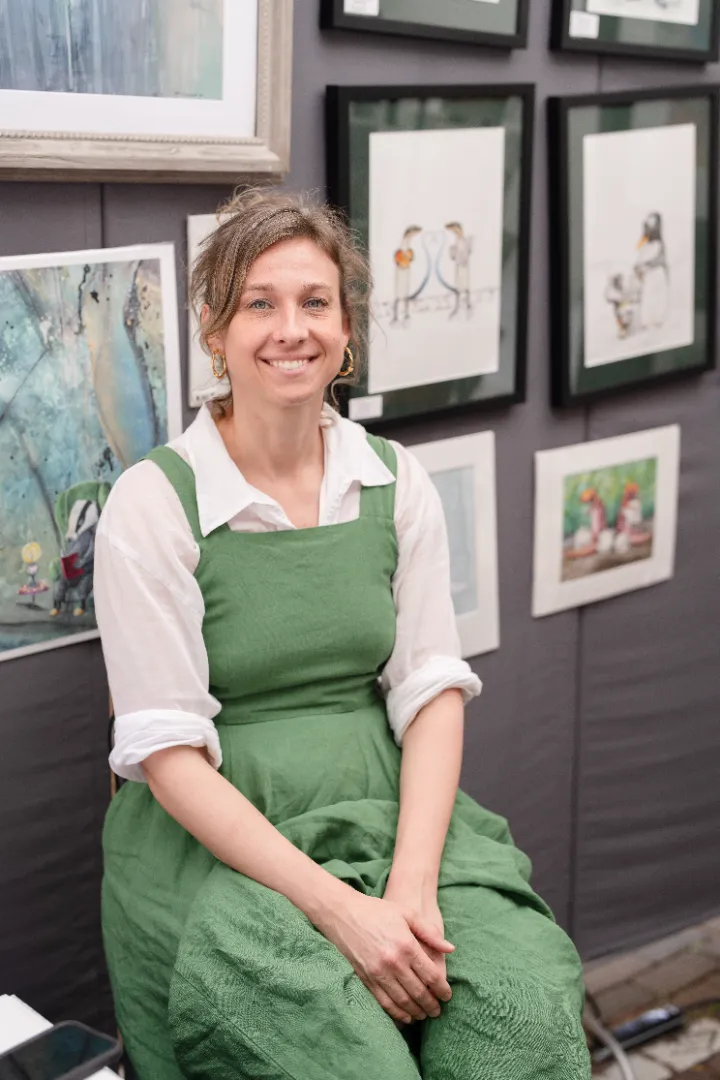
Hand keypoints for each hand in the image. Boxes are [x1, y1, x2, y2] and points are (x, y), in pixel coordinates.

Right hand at [317, 890, 453, 1025]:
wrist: (345, 914)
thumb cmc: (378, 912)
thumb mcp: (407, 914)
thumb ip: (430, 932)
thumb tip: (451, 949)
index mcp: (406, 945)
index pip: (431, 975)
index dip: (442, 989)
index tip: (447, 995)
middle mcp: (393, 962)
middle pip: (419, 992)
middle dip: (432, 1005)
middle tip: (438, 1011)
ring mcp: (378, 973)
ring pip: (403, 1001)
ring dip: (417, 1012)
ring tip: (425, 1015)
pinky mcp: (366, 979)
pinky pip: (385, 1003)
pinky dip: (398, 1014)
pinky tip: (406, 1016)